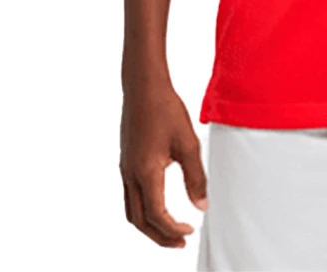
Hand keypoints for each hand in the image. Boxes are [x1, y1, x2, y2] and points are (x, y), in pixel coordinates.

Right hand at [120, 83, 208, 247]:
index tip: (192, 229)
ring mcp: (125, 168)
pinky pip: (130, 195)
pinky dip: (144, 208)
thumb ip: (196, 177)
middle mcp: (130, 174)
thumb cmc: (165, 109)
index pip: (156, 215)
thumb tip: (201, 206)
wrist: (143, 85)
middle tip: (181, 242)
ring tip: (170, 229)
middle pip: (139, 220)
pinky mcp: (126, 160)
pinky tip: (159, 202)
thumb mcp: (188, 143)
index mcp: (146, 172)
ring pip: (131, 210)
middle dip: (159, 236)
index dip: (173, 229)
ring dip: (150, 225)